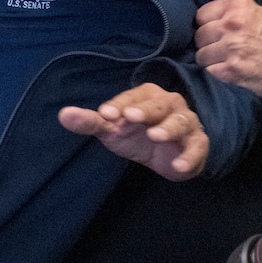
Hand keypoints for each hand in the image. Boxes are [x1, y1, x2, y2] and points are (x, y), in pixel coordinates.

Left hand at [58, 82, 206, 179]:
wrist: (165, 157)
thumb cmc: (135, 134)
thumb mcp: (111, 129)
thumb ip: (89, 122)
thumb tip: (63, 114)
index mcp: (146, 96)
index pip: (131, 98)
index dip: (119, 105)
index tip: (105, 115)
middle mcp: (169, 104)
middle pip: (159, 104)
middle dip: (146, 110)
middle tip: (131, 117)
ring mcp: (186, 122)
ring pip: (181, 121)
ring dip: (169, 128)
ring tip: (155, 136)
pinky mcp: (198, 143)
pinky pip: (198, 146)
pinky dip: (190, 156)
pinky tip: (179, 166)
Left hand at [194, 0, 261, 97]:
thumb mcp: (259, 13)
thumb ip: (233, 11)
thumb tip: (209, 17)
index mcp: (238, 6)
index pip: (202, 14)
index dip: (207, 24)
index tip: (215, 31)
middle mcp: (232, 24)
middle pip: (199, 35)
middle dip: (207, 43)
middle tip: (221, 48)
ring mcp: (231, 47)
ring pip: (201, 54)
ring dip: (210, 60)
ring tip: (226, 60)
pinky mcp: (230, 69)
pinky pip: (208, 70)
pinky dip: (216, 73)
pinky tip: (229, 71)